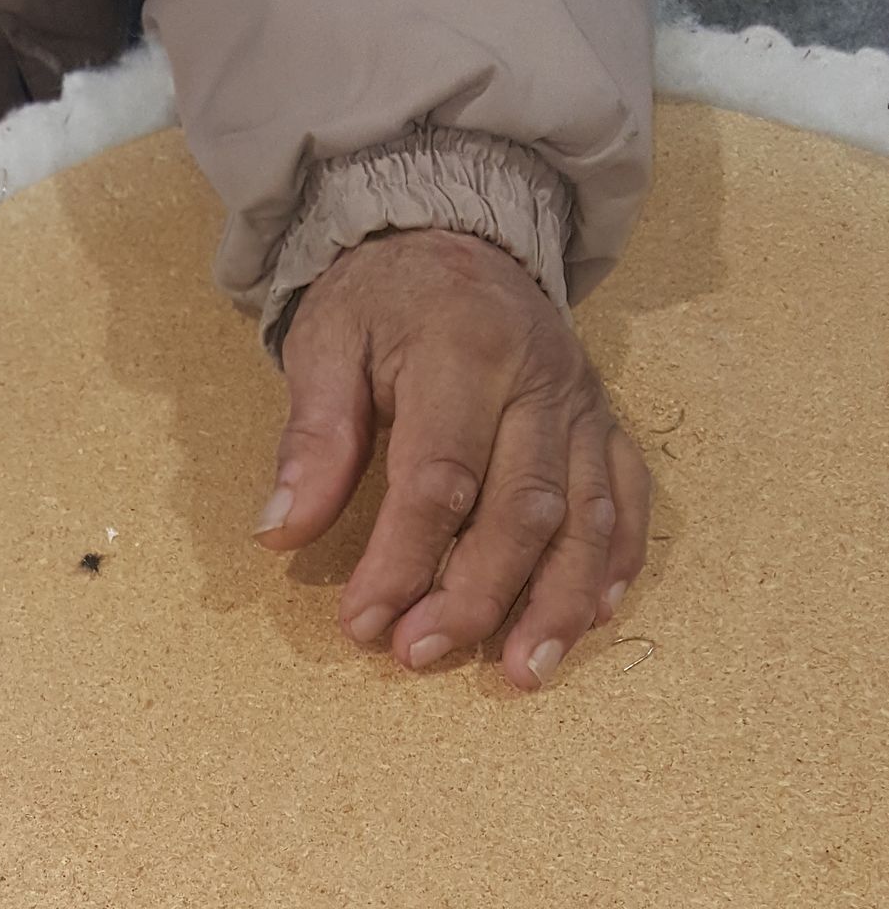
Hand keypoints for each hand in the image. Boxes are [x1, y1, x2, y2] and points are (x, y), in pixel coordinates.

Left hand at [258, 229, 649, 688]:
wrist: (458, 235)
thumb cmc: (383, 299)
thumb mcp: (325, 343)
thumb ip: (312, 437)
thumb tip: (282, 530)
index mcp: (464, 352)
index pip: (439, 478)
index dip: (401, 560)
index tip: (363, 622)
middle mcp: (539, 380)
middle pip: (522, 509)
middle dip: (474, 595)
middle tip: (419, 653)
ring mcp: (582, 404)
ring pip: (586, 516)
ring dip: (557, 602)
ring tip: (522, 672)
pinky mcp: (605, 423)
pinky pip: (627, 497)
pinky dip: (615, 561)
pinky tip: (593, 618)